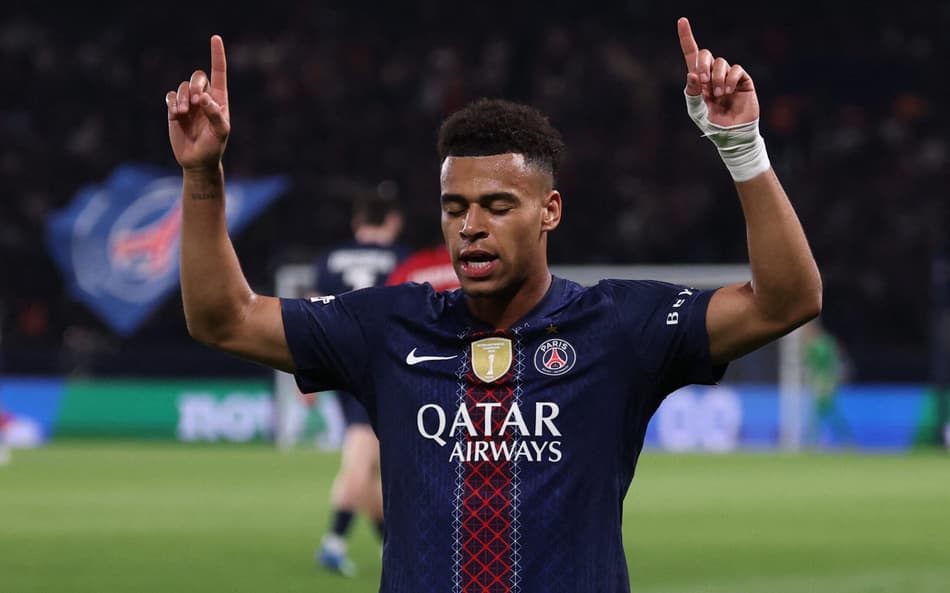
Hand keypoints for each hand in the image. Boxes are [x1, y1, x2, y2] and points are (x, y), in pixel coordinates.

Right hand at [165, 35, 229, 171]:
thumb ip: (214, 114)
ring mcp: (189, 103)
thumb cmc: (214, 147)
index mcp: (219, 100)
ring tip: (183, 113)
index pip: (219, 73)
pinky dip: (172, 102)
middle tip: (196, 103)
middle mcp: (204, 98)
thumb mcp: (221, 132)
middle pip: (198, 76)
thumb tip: (203, 98)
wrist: (197, 161)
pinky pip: (170, 96)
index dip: (217, 55)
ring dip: (182, 98)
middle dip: (195, 86)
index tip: (215, 38)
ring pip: (182, 86)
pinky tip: (176, 114)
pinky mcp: (174, 110)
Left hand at [678, 17, 757, 126]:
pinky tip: (727, 92)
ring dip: (716, 78)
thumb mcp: (696, 111)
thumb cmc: (711, 124)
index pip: (692, 54)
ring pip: (720, 62)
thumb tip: (692, 73)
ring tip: (718, 95)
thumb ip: (692, 93)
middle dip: (702, 65)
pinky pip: (736, 69)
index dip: (687, 37)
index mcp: (698, 80)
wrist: (731, 135)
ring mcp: (728, 76)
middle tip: (703, 82)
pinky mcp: (742, 80)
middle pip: (706, 54)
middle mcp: (712, 74)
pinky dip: (729, 79)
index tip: (682, 20)